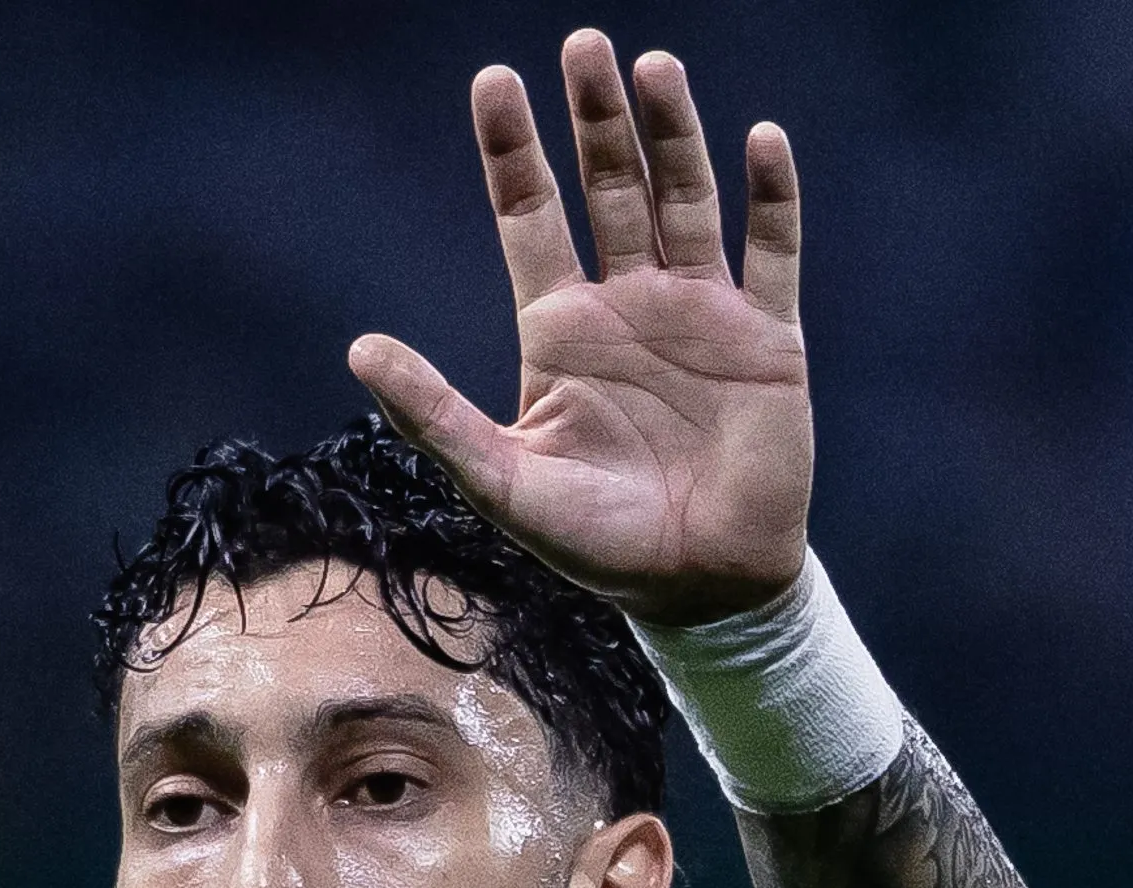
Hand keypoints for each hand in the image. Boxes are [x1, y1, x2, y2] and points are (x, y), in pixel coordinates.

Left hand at [350, 32, 810, 627]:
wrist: (699, 587)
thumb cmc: (596, 543)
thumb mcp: (501, 481)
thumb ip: (433, 415)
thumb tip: (359, 347)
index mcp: (560, 329)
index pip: (529, 215)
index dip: (512, 150)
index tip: (494, 80)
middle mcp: (629, 305)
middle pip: (608, 186)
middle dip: (595, 117)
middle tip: (582, 44)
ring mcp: (701, 314)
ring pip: (686, 198)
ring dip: (673, 133)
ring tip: (654, 67)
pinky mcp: (768, 339)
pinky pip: (774, 252)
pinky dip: (771, 197)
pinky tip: (761, 138)